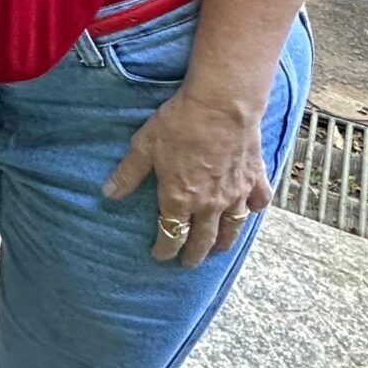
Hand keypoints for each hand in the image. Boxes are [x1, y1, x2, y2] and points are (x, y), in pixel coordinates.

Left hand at [102, 90, 272, 266]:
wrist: (222, 104)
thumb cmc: (180, 123)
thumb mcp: (144, 146)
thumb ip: (128, 173)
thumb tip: (108, 193)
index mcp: (180, 199)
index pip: (171, 236)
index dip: (164, 249)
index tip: (159, 255)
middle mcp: (210, 204)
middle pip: (203, 240)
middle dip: (194, 254)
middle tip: (189, 263)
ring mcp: (236, 193)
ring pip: (232, 228)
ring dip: (224, 242)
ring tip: (219, 250)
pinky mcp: (255, 178)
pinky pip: (258, 202)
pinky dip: (254, 209)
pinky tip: (249, 210)